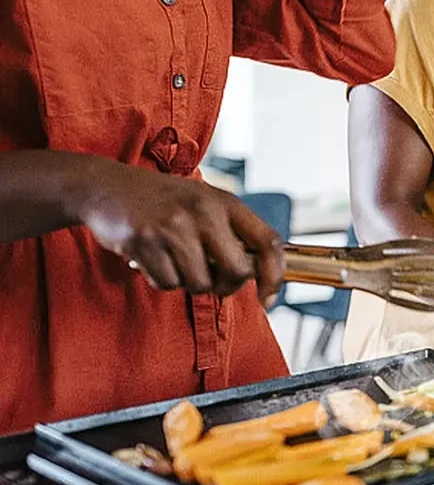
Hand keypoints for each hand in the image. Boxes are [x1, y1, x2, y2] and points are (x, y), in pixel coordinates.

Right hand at [75, 163, 283, 304]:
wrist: (107, 186)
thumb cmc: (163, 201)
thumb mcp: (205, 204)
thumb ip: (232, 233)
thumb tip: (260, 275)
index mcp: (225, 202)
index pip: (268, 242)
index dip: (274, 275)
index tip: (269, 297)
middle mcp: (204, 211)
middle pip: (238, 272)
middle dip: (226, 286)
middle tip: (211, 280)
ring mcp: (174, 226)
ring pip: (200, 284)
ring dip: (188, 282)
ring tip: (174, 259)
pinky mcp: (145, 241)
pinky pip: (168, 283)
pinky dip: (162, 279)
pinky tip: (154, 259)